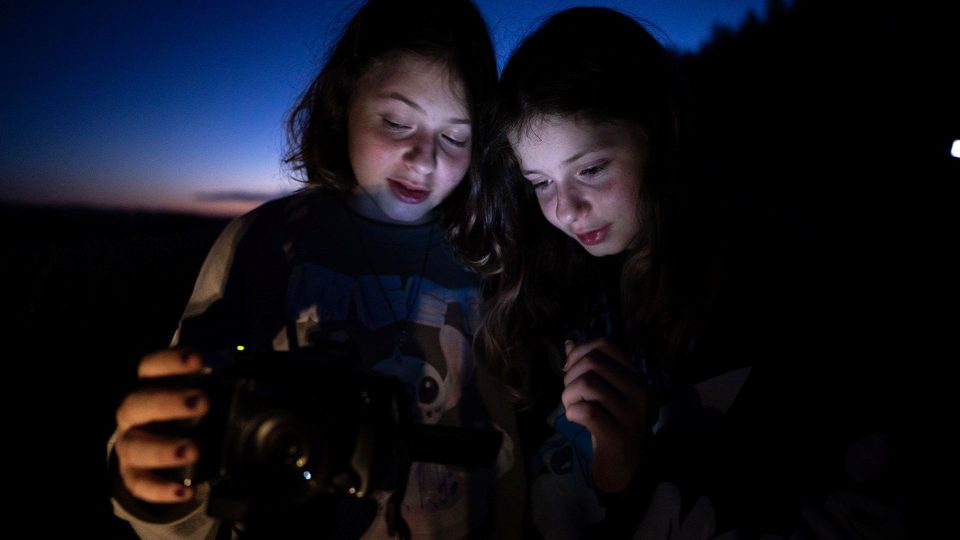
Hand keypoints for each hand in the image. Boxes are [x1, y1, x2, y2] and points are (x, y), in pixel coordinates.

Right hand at [114, 349, 207, 502]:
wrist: (162, 451)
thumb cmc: (185, 416)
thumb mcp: (201, 397)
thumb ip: (221, 387)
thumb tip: (260, 382)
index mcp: (149, 387)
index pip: (149, 367)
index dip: (168, 362)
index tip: (197, 360)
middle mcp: (132, 415)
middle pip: (137, 404)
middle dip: (167, 402)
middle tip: (201, 403)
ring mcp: (129, 445)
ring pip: (135, 446)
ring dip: (163, 449)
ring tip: (192, 451)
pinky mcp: (132, 475)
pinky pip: (140, 485)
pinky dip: (161, 490)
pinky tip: (185, 492)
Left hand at [561, 338, 649, 493]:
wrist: (628, 469)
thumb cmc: (614, 426)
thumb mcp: (605, 393)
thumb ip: (590, 369)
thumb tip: (569, 343)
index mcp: (635, 376)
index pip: (606, 345)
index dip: (580, 351)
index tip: (570, 369)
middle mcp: (638, 390)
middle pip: (593, 362)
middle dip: (570, 375)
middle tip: (570, 395)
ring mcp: (630, 413)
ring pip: (587, 383)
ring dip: (569, 395)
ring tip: (572, 407)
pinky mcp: (618, 435)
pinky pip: (588, 412)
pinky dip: (573, 412)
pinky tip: (575, 419)